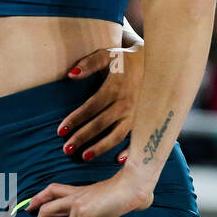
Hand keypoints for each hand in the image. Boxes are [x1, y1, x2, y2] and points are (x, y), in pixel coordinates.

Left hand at [27, 172, 151, 216]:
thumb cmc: (125, 193)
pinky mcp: (84, 213)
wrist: (133, 186)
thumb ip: (95, 208)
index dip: (38, 198)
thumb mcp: (103, 199)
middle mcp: (73, 197)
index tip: (29, 208)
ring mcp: (77, 205)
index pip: (51, 191)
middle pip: (46, 210)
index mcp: (77, 192)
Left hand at [58, 43, 144, 161]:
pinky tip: (118, 161)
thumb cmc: (125, 60)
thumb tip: (71, 74)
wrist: (155, 62)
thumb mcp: (107, 55)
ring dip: (101, 147)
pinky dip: (129, 151)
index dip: (75, 119)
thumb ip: (89, 63)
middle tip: (66, 150)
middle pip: (101, 124)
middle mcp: (126, 104)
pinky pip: (137, 138)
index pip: (90, 108)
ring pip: (117, 135)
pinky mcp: (144, 120)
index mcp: (114, 89)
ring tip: (84, 157)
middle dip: (83, 137)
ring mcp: (137, 114)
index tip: (60, 131)